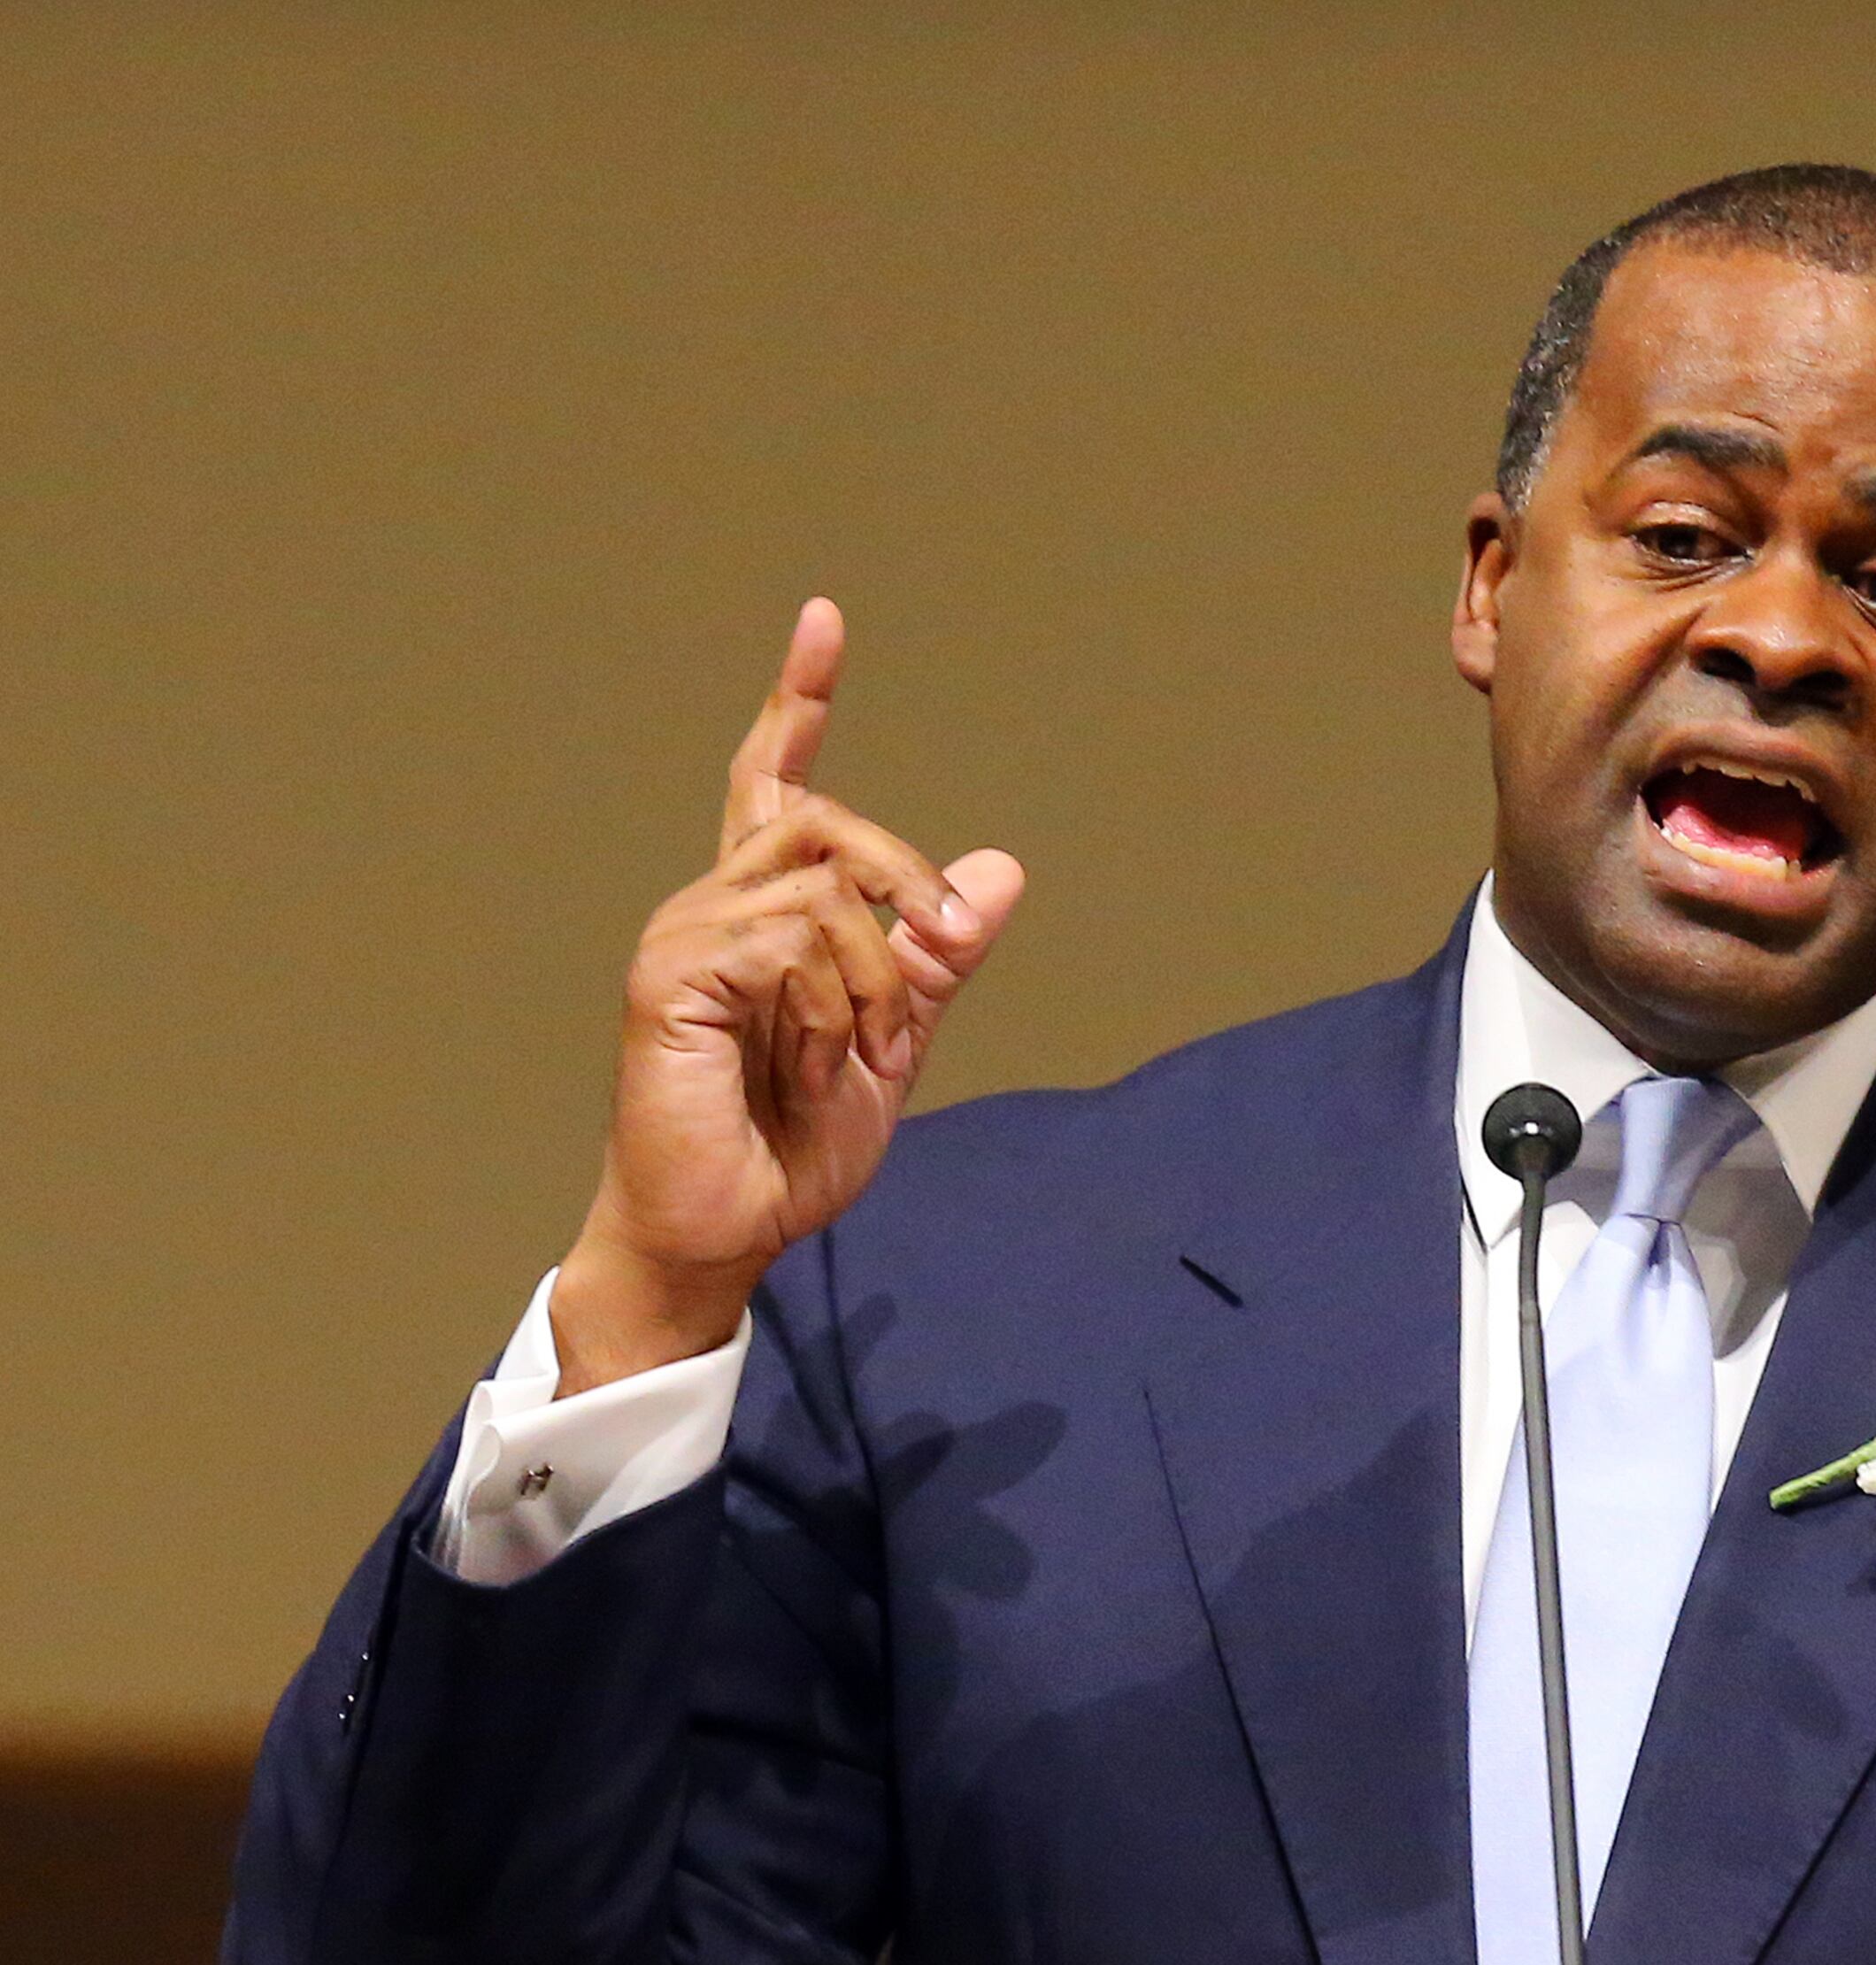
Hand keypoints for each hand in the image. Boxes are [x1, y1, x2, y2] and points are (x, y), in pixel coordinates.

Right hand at [553, 600, 1025, 1392]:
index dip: (797, 700)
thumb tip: (999, 869)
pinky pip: (788, 943)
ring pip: (823, 887)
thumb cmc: (793, 1143)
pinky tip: (810, 1062)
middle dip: (905, 887)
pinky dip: (827, 1009)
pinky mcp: (669, 974)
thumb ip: (938, 959)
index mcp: (764, 912)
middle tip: (933, 963)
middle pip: (829, 820)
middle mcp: (715, 903)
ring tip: (851, 1053)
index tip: (823, 619)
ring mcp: (685, 932)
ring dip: (871, 978)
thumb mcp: (894, 1042)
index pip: (775, 782)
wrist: (730, 1226)